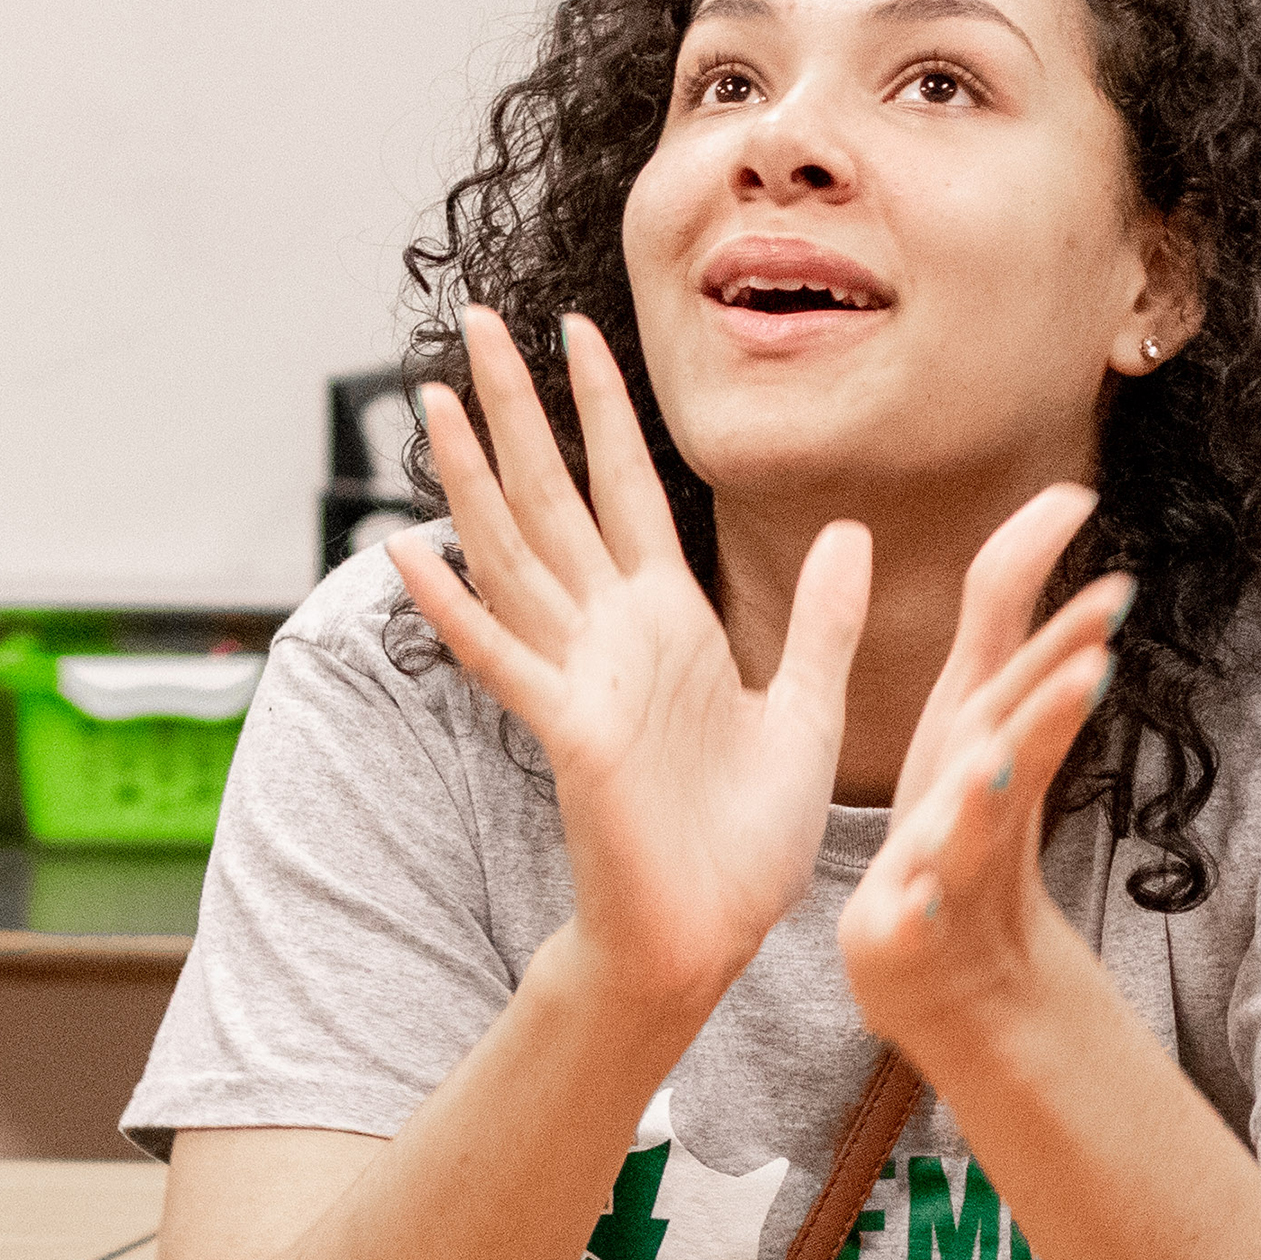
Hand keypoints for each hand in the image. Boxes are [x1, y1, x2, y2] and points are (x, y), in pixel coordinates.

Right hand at [388, 312, 869, 1017]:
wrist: (708, 936)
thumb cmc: (744, 843)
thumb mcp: (811, 713)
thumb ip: (827, 622)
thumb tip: (854, 533)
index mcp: (669, 623)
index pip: (628, 489)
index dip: (601, 409)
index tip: (577, 330)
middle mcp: (613, 635)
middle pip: (553, 497)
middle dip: (516, 408)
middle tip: (474, 323)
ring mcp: (581, 678)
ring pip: (515, 555)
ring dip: (472, 479)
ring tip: (430, 402)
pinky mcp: (569, 732)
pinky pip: (504, 659)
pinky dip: (456, 609)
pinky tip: (406, 555)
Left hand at [838, 488, 1128, 1049]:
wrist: (953, 973)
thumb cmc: (961, 819)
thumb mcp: (981, 705)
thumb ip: (1011, 606)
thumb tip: (1064, 495)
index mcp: (993, 742)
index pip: (1035, 679)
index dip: (1069, 627)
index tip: (1110, 558)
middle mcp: (983, 802)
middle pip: (1023, 749)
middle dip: (1053, 707)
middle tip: (1094, 661)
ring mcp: (950, 869)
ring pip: (973, 832)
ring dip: (985, 799)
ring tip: (989, 763)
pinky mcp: (906, 932)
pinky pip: (912, 926)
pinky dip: (915, 914)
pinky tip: (911, 903)